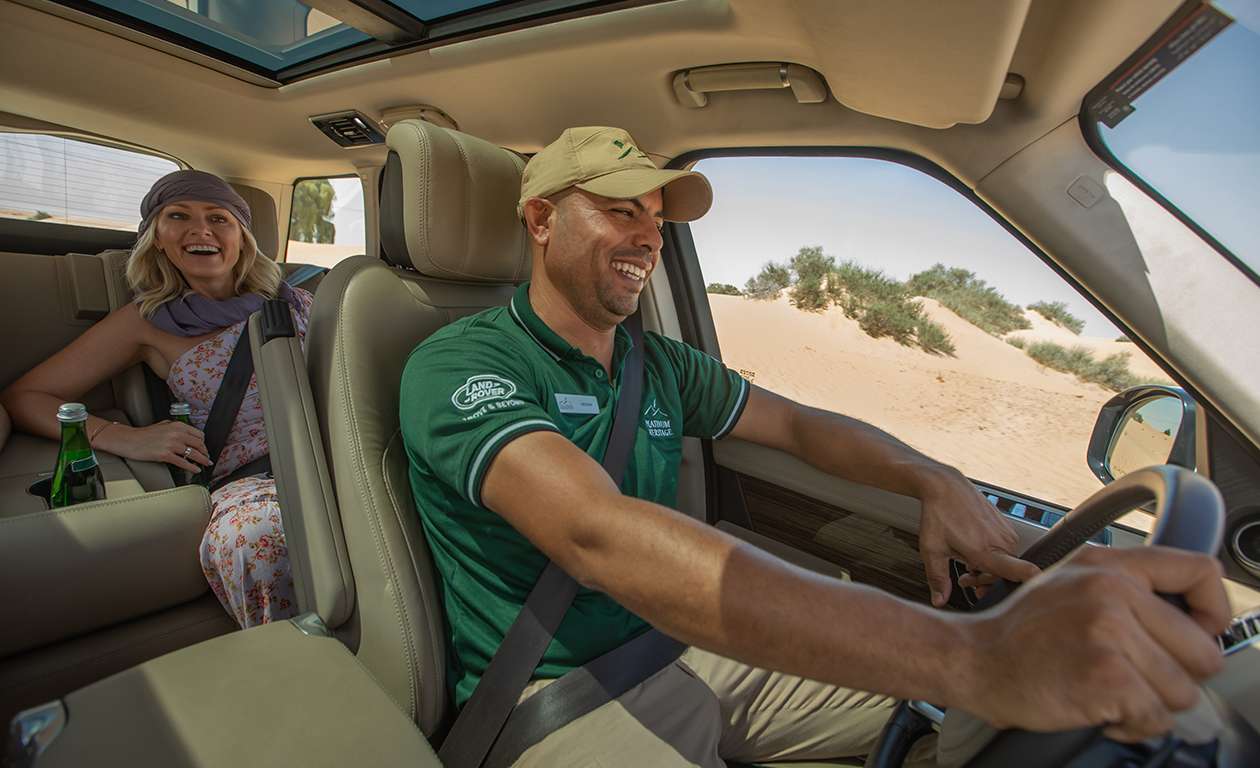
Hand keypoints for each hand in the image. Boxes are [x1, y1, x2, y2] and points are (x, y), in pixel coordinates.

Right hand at [98, 420, 211, 472]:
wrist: (128, 440)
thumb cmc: (144, 434)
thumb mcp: (163, 425)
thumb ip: (176, 429)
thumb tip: (188, 435)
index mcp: (178, 426)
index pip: (199, 435)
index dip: (203, 443)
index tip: (204, 448)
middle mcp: (177, 434)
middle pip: (199, 445)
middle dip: (205, 452)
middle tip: (207, 457)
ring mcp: (171, 444)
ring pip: (194, 454)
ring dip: (202, 460)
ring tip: (206, 464)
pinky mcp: (165, 455)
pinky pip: (183, 463)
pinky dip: (192, 467)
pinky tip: (196, 470)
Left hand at [916, 466, 1038, 605]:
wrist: (946, 486)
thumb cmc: (939, 515)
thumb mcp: (932, 550)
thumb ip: (938, 579)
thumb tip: (940, 601)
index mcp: (987, 551)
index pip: (1023, 572)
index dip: (1031, 585)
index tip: (1032, 594)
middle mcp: (1002, 542)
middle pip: (1005, 575)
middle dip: (984, 582)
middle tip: (965, 580)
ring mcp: (1007, 533)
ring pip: (1005, 562)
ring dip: (987, 569)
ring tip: (966, 567)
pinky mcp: (1007, 526)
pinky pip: (1005, 549)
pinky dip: (991, 556)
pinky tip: (974, 553)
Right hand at [958, 546, 1228, 741]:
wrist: (972, 658)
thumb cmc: (1020, 631)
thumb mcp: (1070, 582)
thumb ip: (1125, 586)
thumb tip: (1188, 614)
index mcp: (1109, 565)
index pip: (1202, 572)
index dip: (1212, 611)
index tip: (1196, 633)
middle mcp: (1113, 591)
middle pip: (1204, 650)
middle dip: (1178, 675)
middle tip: (1138, 676)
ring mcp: (1110, 632)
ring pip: (1183, 691)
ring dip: (1152, 704)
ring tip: (1111, 691)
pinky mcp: (1107, 675)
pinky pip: (1157, 717)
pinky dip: (1133, 725)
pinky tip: (1102, 708)